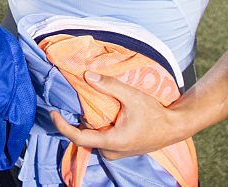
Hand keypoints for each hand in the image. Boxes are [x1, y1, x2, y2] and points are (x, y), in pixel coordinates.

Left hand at [49, 72, 188, 160]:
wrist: (174, 127)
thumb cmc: (155, 114)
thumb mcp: (132, 96)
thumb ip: (109, 86)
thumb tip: (87, 75)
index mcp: (112, 141)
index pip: (79, 138)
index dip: (63, 126)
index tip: (53, 113)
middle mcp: (111, 151)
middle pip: (84, 138)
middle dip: (74, 122)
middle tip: (65, 104)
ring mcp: (116, 152)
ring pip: (92, 139)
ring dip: (85, 124)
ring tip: (78, 105)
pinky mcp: (120, 149)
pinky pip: (100, 139)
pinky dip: (95, 127)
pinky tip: (94, 112)